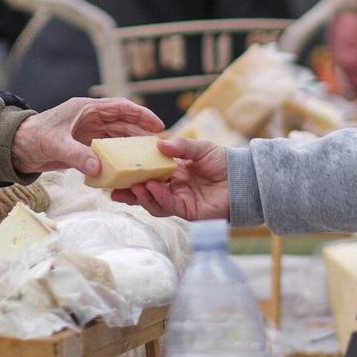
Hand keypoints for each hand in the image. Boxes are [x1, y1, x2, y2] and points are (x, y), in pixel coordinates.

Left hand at [11, 96, 162, 177]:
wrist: (15, 148)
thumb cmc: (32, 138)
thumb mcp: (55, 144)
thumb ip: (77, 155)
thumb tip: (98, 169)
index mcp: (87, 109)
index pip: (120, 107)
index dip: (141, 115)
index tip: (157, 125)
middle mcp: (91, 119)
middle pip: (123, 124)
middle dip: (141, 133)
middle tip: (159, 147)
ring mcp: (89, 134)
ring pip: (117, 138)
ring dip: (132, 147)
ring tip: (148, 159)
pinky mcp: (85, 148)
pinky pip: (107, 152)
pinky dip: (118, 158)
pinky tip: (128, 168)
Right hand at [112, 136, 229, 220]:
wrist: (242, 179)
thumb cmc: (224, 162)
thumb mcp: (200, 149)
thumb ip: (181, 147)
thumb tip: (159, 144)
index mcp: (173, 173)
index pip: (149, 174)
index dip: (134, 174)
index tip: (118, 169)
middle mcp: (173, 188)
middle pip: (146, 192)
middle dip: (129, 191)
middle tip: (113, 187)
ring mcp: (179, 201)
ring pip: (153, 202)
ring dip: (141, 195)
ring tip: (133, 186)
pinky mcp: (187, 211)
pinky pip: (168, 206)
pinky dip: (158, 197)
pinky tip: (152, 187)